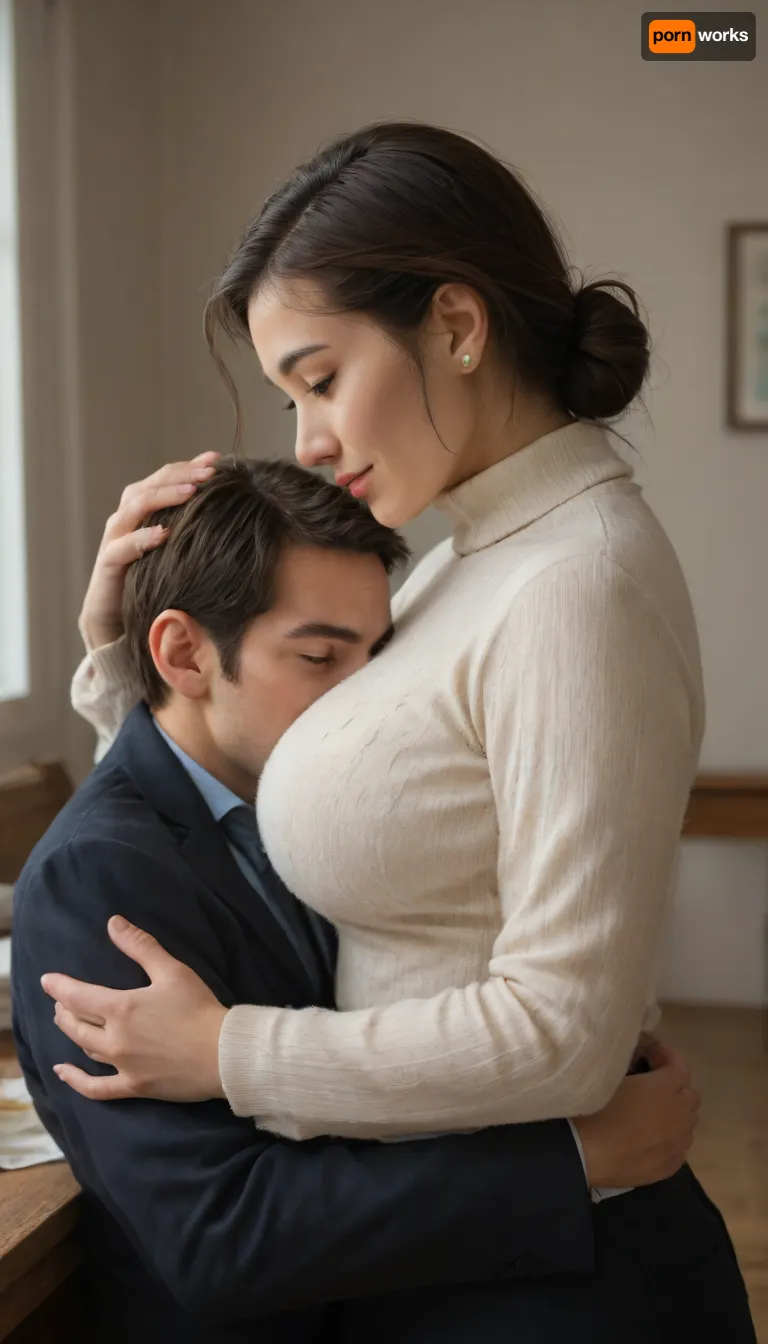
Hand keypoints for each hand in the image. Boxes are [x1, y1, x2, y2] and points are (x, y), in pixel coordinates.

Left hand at [41, 916, 227, 1101]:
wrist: (223, 1053)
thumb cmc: (199, 1008)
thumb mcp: (172, 970)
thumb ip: (140, 946)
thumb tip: (113, 923)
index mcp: (121, 1008)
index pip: (77, 996)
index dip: (58, 987)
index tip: (47, 980)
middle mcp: (114, 1039)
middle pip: (75, 1024)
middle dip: (65, 1009)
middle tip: (61, 1000)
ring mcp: (122, 1066)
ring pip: (84, 1048)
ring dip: (72, 1032)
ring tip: (68, 1021)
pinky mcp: (133, 1087)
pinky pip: (95, 1089)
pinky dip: (75, 1081)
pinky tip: (62, 1072)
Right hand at [78, 453, 219, 650]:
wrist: (116, 620)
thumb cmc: (151, 581)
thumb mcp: (175, 551)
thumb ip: (191, 529)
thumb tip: (229, 512)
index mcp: (141, 510)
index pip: (164, 478)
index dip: (188, 466)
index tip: (217, 458)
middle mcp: (125, 519)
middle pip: (150, 484)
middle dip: (181, 475)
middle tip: (210, 471)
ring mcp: (114, 539)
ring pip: (134, 506)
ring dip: (163, 496)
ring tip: (191, 492)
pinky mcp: (108, 564)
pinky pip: (123, 546)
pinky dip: (142, 537)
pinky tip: (163, 534)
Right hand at [574, 1040, 698, 1188]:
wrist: (586, 1153)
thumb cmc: (596, 1108)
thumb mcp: (613, 1075)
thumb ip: (635, 1069)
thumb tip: (640, 1066)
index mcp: (665, 1087)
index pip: (680, 1065)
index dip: (666, 1057)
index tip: (651, 1057)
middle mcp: (679, 1114)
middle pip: (690, 1096)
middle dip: (675, 1088)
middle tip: (653, 1088)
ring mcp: (678, 1142)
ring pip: (687, 1124)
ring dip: (675, 1116)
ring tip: (651, 1117)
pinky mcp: (671, 1165)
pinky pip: (679, 1147)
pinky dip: (670, 1140)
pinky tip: (649, 1141)